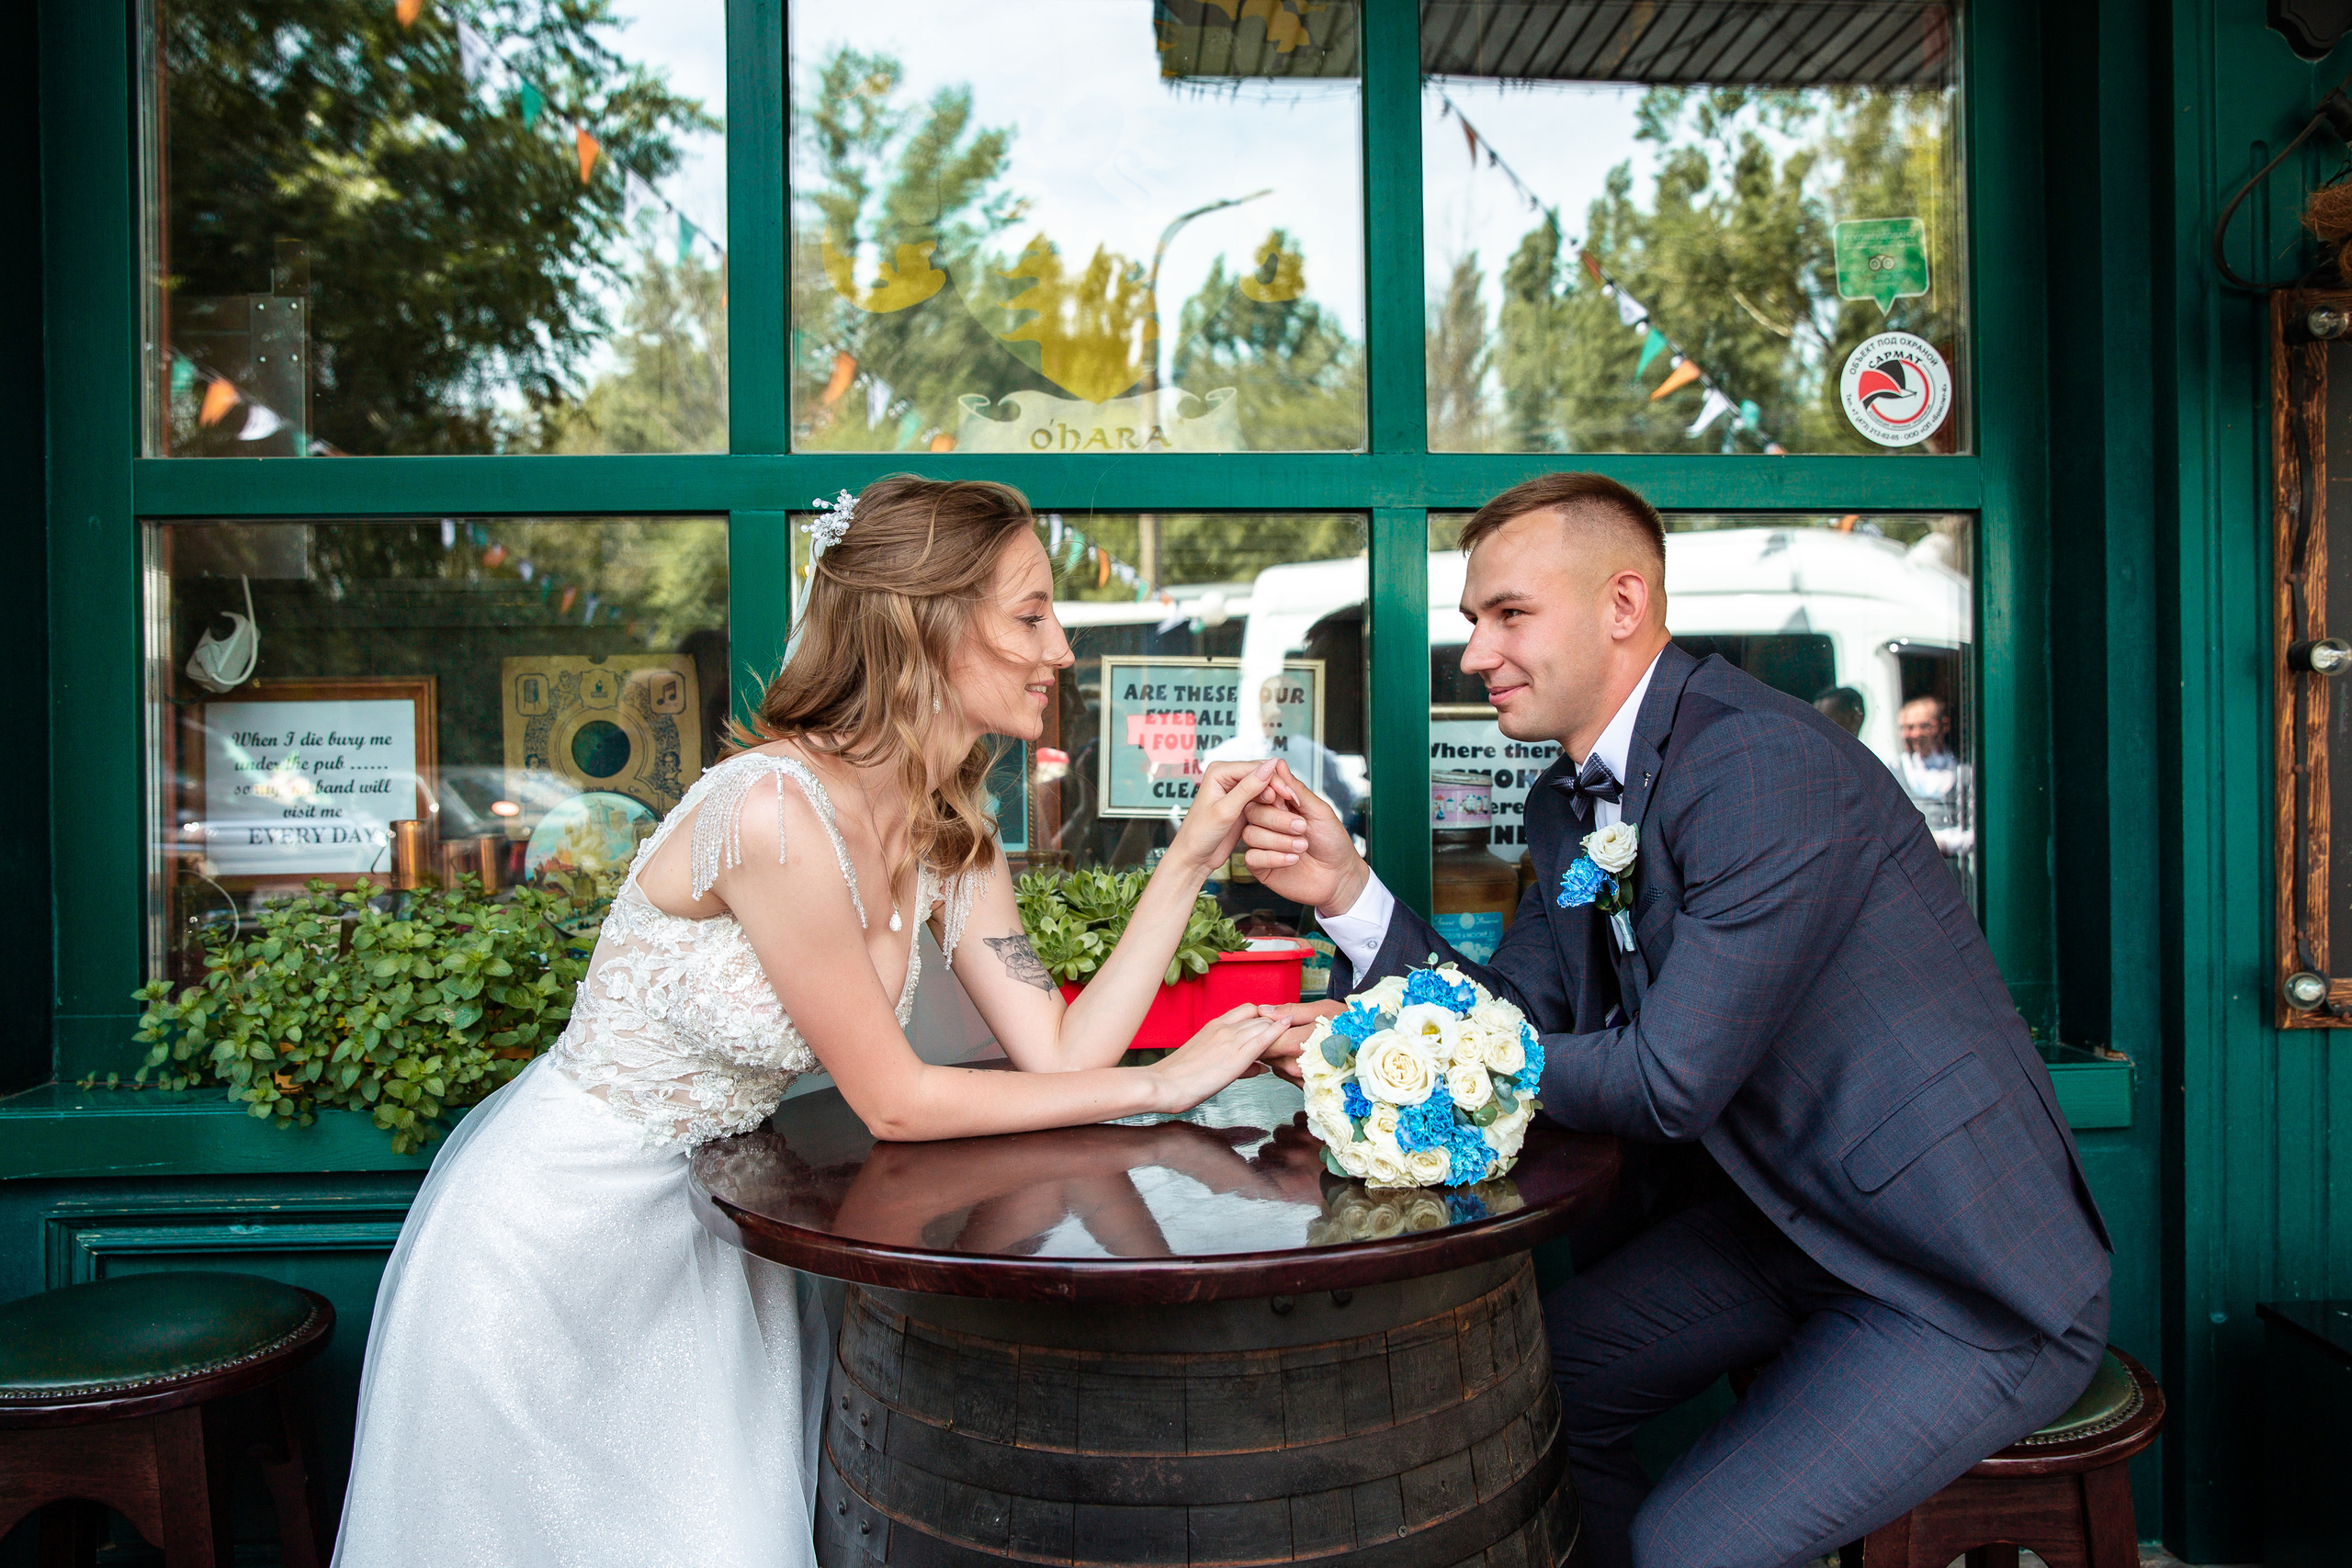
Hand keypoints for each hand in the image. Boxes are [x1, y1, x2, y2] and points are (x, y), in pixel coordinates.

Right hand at [1149, 1005, 1289, 1113]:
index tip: (1274, 1024)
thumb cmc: (1179, 1078)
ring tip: (1293, 1033)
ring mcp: (1230, 1039)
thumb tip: (1260, 1067)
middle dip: (1274, 1021)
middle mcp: (1223, 1028)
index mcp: (1214, 1026)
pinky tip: (1288, 1026)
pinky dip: (1278, 1030)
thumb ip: (1236, 1063)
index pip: (1246, 1011)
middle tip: (1289, 1030)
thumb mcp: (1207, 1063)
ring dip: (1278, 1026)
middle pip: (1258, 1016)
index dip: (1263, 1016)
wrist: (1163, 1084)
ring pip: (1263, 1024)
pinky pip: (1262, 1038)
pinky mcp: (1236, 1055)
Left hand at [1163, 759, 1279, 878]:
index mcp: (1219, 771)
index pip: (1254, 768)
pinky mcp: (1242, 803)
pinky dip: (1273, 806)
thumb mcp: (1225, 811)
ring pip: (1265, 787)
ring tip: (1289, 812)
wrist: (1194, 857)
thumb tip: (1270, 766)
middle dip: (1278, 788)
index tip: (1290, 795)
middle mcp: (1227, 776)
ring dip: (1277, 798)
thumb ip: (1248, 788)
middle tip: (1293, 804)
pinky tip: (1281, 815)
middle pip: (1262, 774)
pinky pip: (1263, 799)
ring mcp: (1235, 789)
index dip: (1274, 779)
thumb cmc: (1199, 835)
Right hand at [1220, 760, 1367, 914]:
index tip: (1285, 797)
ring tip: (1302, 847)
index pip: (1261, 791)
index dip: (1268, 791)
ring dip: (1278, 841)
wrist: (1340, 876)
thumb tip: (1279, 764)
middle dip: (1277, 820)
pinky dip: (1273, 858)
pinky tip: (1292, 860)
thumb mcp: (1319, 811)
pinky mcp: (1261, 866)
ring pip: (1250, 834)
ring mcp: (1263, 844)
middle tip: (1302, 828)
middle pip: (1252, 812)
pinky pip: (1252, 857)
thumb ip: (1297, 790)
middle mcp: (1268, 823)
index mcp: (1281, 806)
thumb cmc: (1333, 842)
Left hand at [1260, 999, 1342, 1083]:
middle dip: (1267, 1040)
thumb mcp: (1322, 1009)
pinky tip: (1298, 1051)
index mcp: (1300, 1045)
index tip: (1265, 1019)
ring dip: (1277, 1052)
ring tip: (1292, 1037)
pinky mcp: (1306, 1087)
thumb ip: (1290, 1011)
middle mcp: (1299, 1067)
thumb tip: (1264, 1010)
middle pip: (1267, 1054)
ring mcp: (1302, 1080)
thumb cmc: (1349, 1024)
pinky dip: (1285, 1062)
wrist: (1371, 1046)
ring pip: (1274, 1064)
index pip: (1265, 1040)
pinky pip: (1284, 1073)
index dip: (1260, 1028)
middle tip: (1279, 1026)